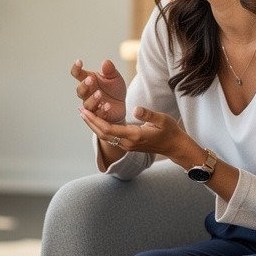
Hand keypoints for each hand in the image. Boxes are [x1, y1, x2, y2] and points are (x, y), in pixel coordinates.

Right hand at [71, 59, 126, 123]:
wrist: (121, 106)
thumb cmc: (114, 90)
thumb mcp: (115, 78)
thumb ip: (110, 71)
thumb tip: (106, 62)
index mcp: (88, 81)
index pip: (78, 75)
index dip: (76, 69)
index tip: (79, 62)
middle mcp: (87, 94)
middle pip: (80, 90)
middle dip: (84, 85)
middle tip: (90, 79)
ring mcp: (92, 105)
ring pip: (87, 104)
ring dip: (92, 99)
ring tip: (99, 94)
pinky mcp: (99, 115)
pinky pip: (98, 114)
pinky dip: (102, 110)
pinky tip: (107, 105)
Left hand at [79, 105, 194, 161]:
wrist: (175, 146)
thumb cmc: (170, 131)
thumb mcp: (162, 119)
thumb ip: (148, 114)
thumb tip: (135, 108)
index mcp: (134, 136)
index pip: (109, 129)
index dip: (95, 120)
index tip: (85, 111)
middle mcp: (128, 143)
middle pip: (103, 134)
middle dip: (90, 122)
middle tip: (80, 109)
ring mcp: (127, 145)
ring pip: (106, 136)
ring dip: (94, 125)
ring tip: (84, 113)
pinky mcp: (128, 144)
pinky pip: (111, 137)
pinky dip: (102, 128)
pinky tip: (97, 119)